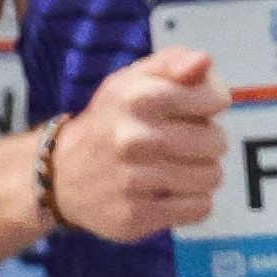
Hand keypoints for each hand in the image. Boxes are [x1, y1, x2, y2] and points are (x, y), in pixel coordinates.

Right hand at [52, 49, 228, 241]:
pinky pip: (199, 208)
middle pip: (217, 142)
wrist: (60, 174)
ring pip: (211, 177)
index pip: (214, 98)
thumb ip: (172, 63)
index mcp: (139, 97)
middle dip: (207, 142)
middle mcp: (134, 138)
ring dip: (201, 174)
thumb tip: (203, 60)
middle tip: (182, 143)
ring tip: (176, 168)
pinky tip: (169, 192)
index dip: (212, 103)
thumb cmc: (111, 121)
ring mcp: (133, 180)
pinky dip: (192, 202)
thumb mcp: (132, 80)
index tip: (196, 108)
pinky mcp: (136, 215)